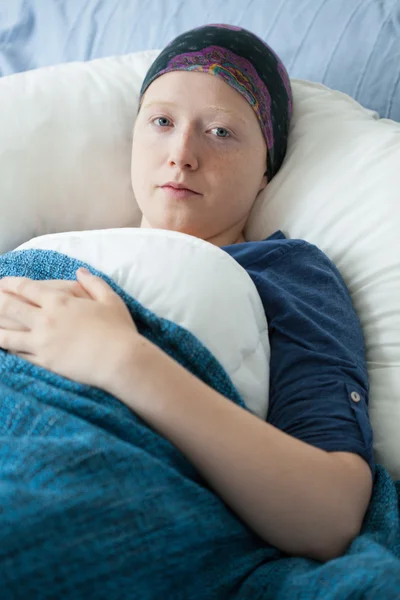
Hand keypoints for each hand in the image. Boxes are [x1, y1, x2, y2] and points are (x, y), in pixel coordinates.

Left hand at [0, 268, 138, 389]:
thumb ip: (94, 283)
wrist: (120, 361)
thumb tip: (81, 271)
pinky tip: (5, 346)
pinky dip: (9, 349)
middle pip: (10, 308)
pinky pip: (19, 354)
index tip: (2, 283)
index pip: (26, 288)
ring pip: (7, 335)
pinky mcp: (44, 362)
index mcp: (60, 302)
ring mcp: (42, 343)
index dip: (10, 283)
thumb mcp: (110, 300)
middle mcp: (45, 320)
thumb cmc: (119, 330)